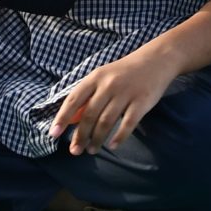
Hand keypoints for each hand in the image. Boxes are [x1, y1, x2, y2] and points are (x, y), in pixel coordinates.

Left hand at [48, 49, 178, 154]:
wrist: (156, 60)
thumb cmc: (124, 72)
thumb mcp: (103, 77)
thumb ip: (88, 96)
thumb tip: (71, 120)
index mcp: (95, 77)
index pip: (74, 100)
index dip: (62, 118)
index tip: (53, 134)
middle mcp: (108, 85)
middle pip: (89, 115)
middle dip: (80, 135)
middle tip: (75, 150)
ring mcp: (125, 93)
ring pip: (106, 122)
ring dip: (97, 139)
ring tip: (92, 150)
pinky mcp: (141, 102)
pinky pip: (127, 124)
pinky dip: (119, 137)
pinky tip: (112, 146)